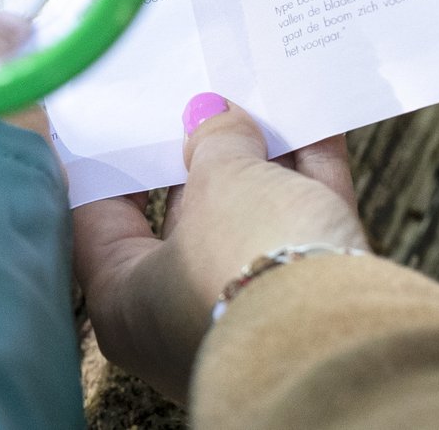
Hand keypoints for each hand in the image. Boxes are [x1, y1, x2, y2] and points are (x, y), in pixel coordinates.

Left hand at [73, 94, 363, 400]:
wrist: (339, 341)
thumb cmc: (246, 266)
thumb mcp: (222, 181)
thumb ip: (216, 141)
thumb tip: (213, 115)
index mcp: (122, 300)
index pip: (98, 217)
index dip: (112, 160)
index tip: (128, 116)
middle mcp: (176, 317)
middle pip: (183, 219)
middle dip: (200, 156)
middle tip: (205, 97)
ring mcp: (244, 314)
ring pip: (249, 220)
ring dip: (261, 160)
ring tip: (265, 98)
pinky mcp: (305, 308)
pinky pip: (300, 230)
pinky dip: (309, 179)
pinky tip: (318, 123)